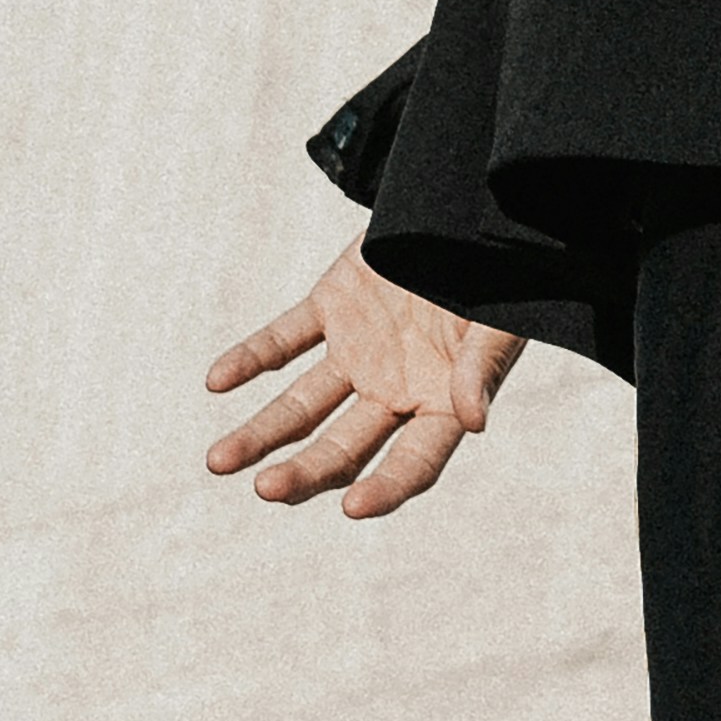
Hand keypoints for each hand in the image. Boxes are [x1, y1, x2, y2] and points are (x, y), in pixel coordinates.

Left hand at [205, 244, 523, 521]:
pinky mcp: (332, 306)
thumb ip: (481, 368)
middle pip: (343, 447)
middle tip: (266, 490)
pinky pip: (283, 340)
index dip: (387, 488)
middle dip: (305, 472)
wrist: (474, 211)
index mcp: (442, 403)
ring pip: (302, 405)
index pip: (414, 462)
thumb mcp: (500, 321)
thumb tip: (474, 421)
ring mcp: (359, 351)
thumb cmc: (503, 275)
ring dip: (261, 433)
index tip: (353, 509)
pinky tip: (216, 381)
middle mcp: (395, 390)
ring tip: (218, 462)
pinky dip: (250, 358)